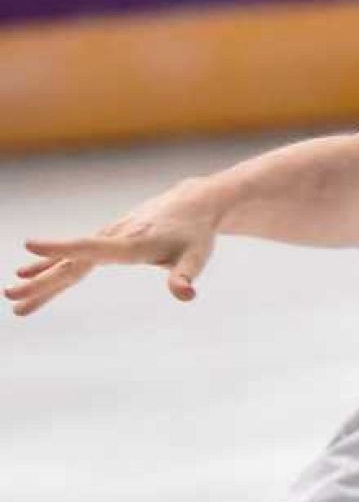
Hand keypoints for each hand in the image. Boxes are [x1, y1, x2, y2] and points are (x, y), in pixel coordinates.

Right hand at [6, 180, 220, 315]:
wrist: (193, 204)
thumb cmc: (196, 234)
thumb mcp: (197, 257)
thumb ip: (186, 276)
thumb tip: (186, 295)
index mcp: (132, 243)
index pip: (93, 247)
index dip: (63, 247)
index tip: (30, 243)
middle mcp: (113, 237)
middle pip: (73, 261)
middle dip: (41, 281)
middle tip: (11, 297)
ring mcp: (106, 237)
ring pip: (69, 260)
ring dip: (40, 277)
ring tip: (12, 292)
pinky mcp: (105, 239)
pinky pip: (74, 256)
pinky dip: (50, 264)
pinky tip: (28, 273)